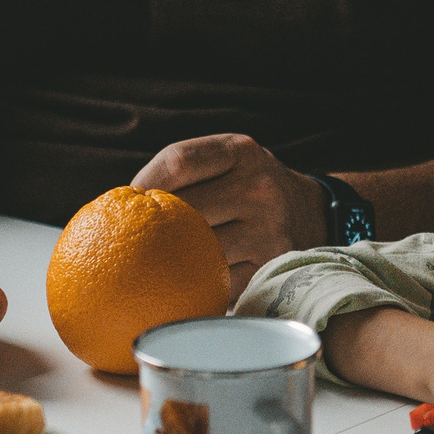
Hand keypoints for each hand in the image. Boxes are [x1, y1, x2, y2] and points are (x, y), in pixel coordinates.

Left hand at [130, 134, 328, 300]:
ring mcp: (267, 229)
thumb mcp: (230, 159)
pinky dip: (196, 282)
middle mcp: (259, 187)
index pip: (179, 161)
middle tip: (134, 237)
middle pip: (185, 210)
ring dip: (172, 258)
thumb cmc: (251, 187)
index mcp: (241, 152)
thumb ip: (187, 171)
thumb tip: (120, 204)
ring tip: (154, 262)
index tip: (127, 200)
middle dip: (155, 226)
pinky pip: (218, 280)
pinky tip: (182, 282)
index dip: (144, 182)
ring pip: (199, 249)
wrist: (314, 212)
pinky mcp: (269, 266)